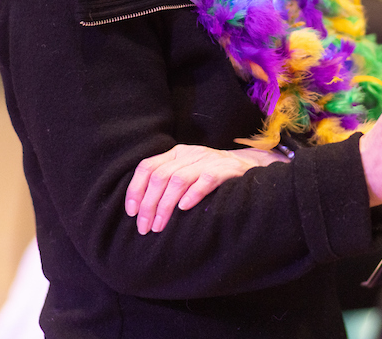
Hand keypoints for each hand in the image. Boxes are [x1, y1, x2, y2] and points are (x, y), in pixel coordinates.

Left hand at [125, 145, 285, 234]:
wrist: (249, 167)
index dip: (135, 190)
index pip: (147, 167)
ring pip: (178, 179)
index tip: (132, 213)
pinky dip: (192, 194)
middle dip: (148, 205)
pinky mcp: (225, 169)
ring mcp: (208, 159)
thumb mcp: (187, 173)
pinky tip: (184, 208)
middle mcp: (190, 153)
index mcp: (176, 153)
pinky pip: (205, 180)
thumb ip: (167, 182)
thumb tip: (140, 209)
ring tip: (159, 226)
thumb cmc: (211, 176)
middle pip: (160, 176)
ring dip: (165, 206)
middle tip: (145, 229)